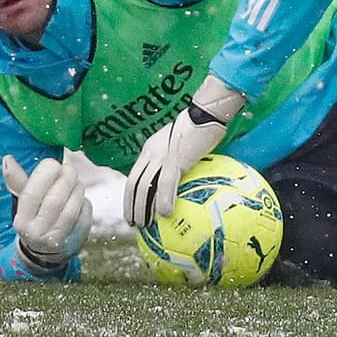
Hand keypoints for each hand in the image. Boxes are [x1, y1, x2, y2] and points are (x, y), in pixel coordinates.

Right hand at [2, 155, 92, 272]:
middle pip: (54, 200)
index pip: (31, 194)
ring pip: (71, 209)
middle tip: (69, 168)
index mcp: (21, 220)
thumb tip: (8, 159)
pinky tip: (80, 196)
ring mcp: (56, 239)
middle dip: (65, 179)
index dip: (44, 175)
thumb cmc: (34, 218)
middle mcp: (36, 232)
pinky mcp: (74, 241)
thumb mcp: (24, 204)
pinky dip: (84, 202)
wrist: (44, 252)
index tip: (52, 163)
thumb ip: (18, 182)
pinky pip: (84, 215)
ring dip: (77, 189)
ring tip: (76, 181)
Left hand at [123, 74, 244, 226]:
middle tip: (134, 224)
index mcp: (150, 149)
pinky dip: (163, 200)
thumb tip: (181, 178)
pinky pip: (166, 184)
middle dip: (131, 206)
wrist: (207, 112)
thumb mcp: (180, 143)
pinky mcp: (175, 159)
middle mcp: (151, 152)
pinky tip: (164, 214)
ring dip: (142, 208)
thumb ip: (175, 159)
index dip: (130, 197)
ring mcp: (162, 156)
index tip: (131, 212)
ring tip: (145, 224)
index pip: (134, 176)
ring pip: (145, 186)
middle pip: (134, 184)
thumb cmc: (200, 126)